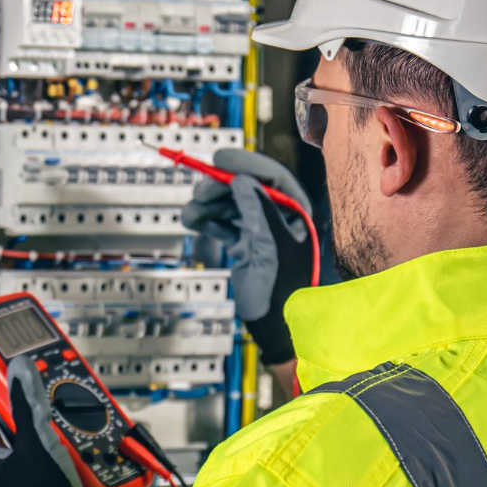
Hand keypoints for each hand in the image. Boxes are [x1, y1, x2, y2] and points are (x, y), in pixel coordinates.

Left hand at [0, 356, 99, 486]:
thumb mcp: (37, 443)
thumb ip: (27, 404)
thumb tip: (18, 371)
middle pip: (0, 439)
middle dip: (13, 416)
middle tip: (24, 396)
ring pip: (22, 457)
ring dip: (35, 438)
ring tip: (53, 422)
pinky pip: (39, 474)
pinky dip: (51, 459)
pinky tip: (71, 454)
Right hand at [180, 148, 312, 365]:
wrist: (279, 328)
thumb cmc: (284, 292)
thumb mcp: (270, 248)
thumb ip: (258, 211)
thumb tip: (241, 180)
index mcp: (296, 214)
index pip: (272, 177)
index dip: (246, 163)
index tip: (219, 158)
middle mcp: (280, 219)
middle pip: (247, 189)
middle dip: (221, 187)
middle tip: (199, 190)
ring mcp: (262, 233)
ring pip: (232, 206)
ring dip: (209, 206)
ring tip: (190, 214)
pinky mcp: (246, 247)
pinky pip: (225, 225)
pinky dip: (209, 222)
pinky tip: (195, 222)